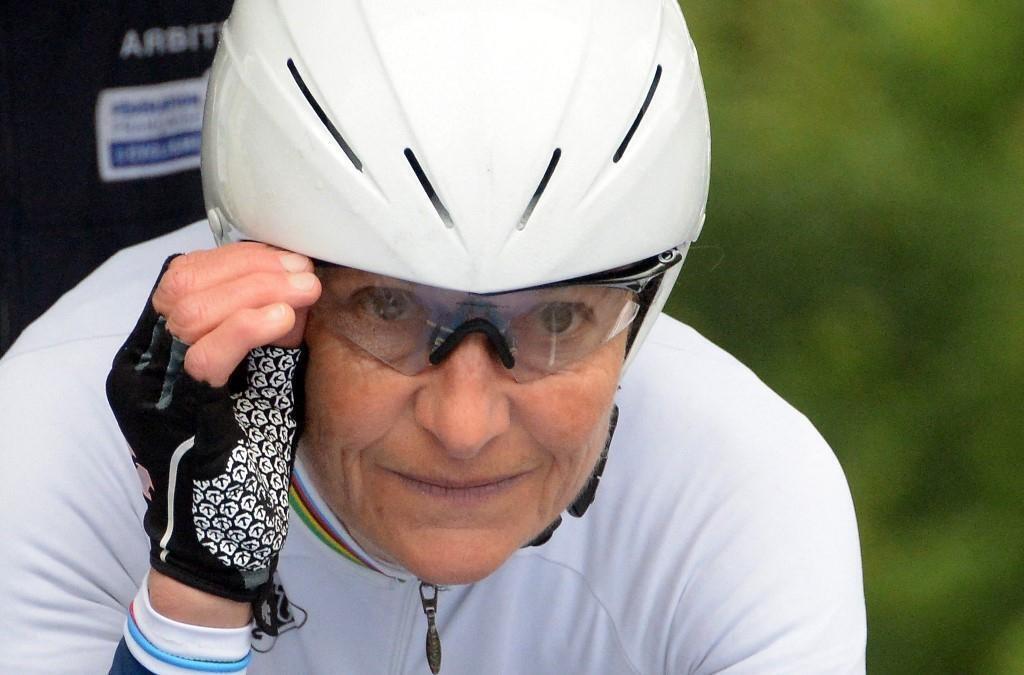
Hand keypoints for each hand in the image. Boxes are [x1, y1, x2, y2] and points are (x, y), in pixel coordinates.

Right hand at [106, 243, 319, 602]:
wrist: (220, 543)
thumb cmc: (245, 463)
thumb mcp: (259, 383)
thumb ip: (269, 336)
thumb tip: (299, 285)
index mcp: (157, 351)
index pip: (183, 277)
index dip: (238, 260)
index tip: (291, 263)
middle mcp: (143, 365)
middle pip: (182, 283)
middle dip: (252, 269)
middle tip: (304, 276)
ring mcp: (152, 391)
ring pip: (188, 309)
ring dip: (257, 289)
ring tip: (303, 292)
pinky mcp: (177, 417)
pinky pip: (205, 356)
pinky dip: (247, 326)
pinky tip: (285, 318)